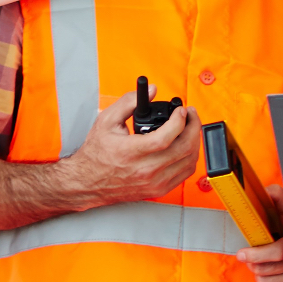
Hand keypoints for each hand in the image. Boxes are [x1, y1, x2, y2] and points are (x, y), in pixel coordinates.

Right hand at [61, 94, 202, 207]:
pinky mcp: (158, 190)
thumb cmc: (96, 154)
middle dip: (193, 126)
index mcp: (132, 152)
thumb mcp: (106, 121)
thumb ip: (129, 102)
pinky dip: (190, 157)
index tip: (181, 110)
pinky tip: (185, 146)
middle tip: (190, 115)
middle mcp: (146, 170)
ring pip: (189, 161)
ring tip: (190, 128)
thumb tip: (151, 91)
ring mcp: (154, 182)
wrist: (88, 182)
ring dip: (194, 141)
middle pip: (184, 149)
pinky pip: (185, 174)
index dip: (179, 121)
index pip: (166, 138)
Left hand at [236, 184, 282, 281]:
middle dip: (254, 263)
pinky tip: (275, 279)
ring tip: (270, 266)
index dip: (255, 254)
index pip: (276, 252)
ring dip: (261, 275)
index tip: (242, 254)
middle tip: (254, 257)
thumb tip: (266, 192)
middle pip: (263, 270)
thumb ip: (280, 198)